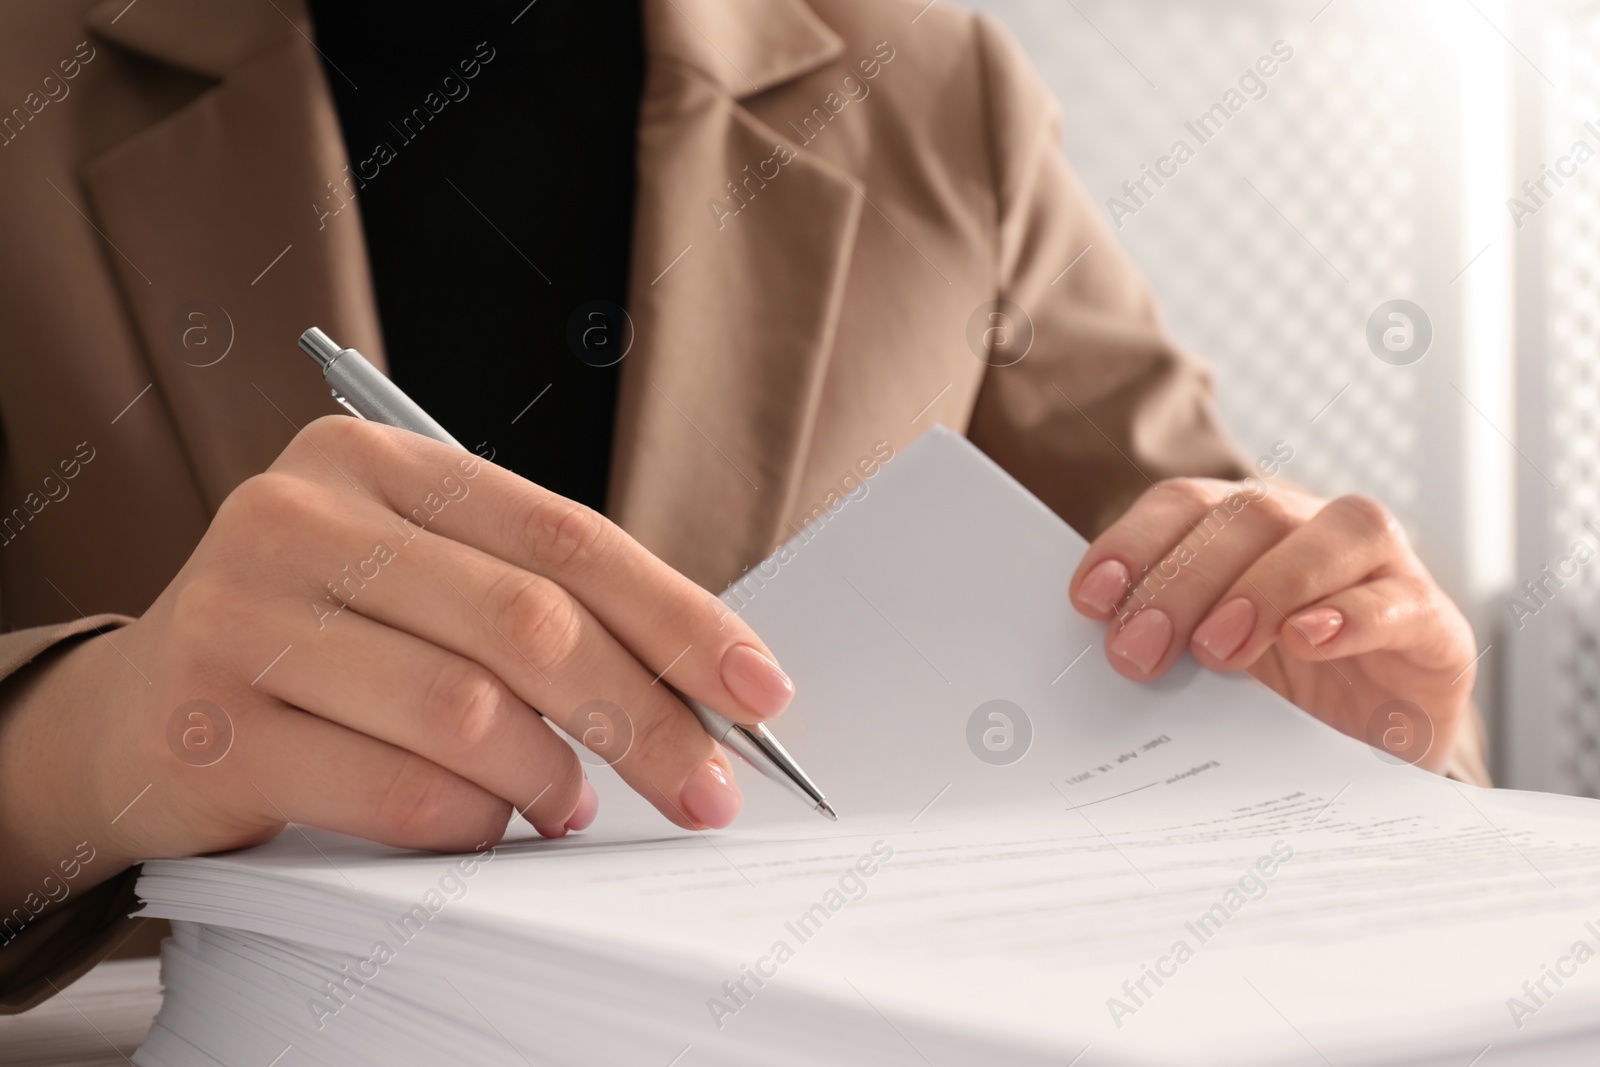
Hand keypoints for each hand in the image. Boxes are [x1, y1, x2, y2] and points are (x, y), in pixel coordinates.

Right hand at [0, 417, 794, 905]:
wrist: (135, 713)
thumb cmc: (314, 642)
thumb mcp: (415, 583)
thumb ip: (531, 603)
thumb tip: (697, 683)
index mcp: (376, 463)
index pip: (566, 536)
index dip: (678, 617)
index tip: (756, 690)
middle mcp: (303, 517)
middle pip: (527, 622)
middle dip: (642, 719)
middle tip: (702, 787)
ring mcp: (244, 615)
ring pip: (465, 710)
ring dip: (549, 779)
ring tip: (568, 807)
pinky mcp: (210, 723)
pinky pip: (393, 788)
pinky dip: (468, 822)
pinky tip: (486, 825)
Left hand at [1068, 477, 1475, 772]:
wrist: (1376, 759)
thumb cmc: (1281, 702)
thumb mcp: (1208, 672)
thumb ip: (1163, 645)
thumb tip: (1098, 648)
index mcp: (1244, 531)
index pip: (1183, 505)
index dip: (1134, 542)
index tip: (1089, 599)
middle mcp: (1311, 530)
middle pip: (1248, 515)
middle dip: (1183, 580)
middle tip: (1139, 649)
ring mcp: (1382, 570)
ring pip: (1333, 533)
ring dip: (1266, 585)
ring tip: (1217, 649)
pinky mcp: (1433, 624)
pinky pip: (1398, 599)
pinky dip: (1351, 615)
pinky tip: (1307, 641)